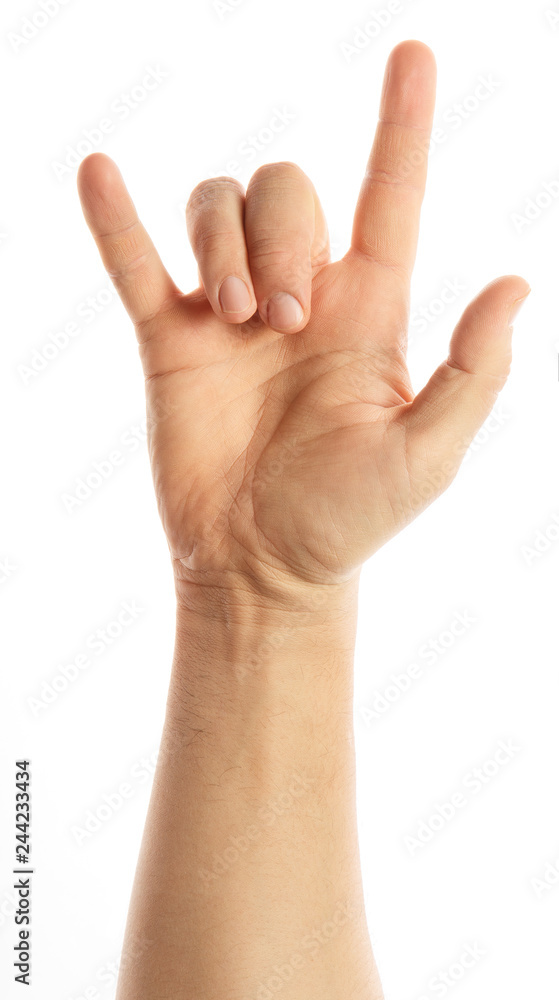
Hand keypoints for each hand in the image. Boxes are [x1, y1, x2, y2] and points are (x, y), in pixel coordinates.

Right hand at [77, 41, 528, 597]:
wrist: (265, 566)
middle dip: (283, 238)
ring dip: (226, 247)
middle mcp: (300, 295)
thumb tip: (514, 282)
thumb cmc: (352, 518)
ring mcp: (229, 315)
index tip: (414, 55)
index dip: (402, 125)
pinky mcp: (171, 342)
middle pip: (287, 191)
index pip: (392, 196)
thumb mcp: (428, 455)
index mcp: (370, 311)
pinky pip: (135, 264)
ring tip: (241, 322)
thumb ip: (472, 373)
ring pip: (218, 208)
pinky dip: (115, 220)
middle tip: (285, 324)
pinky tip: (98, 172)